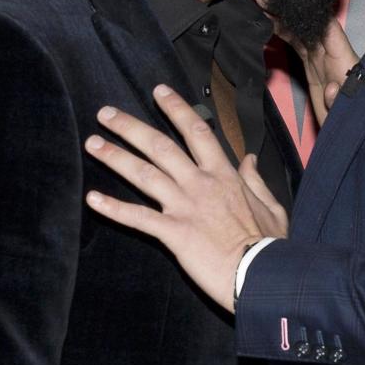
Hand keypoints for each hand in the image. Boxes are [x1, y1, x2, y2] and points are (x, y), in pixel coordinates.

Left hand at [84, 85, 288, 312]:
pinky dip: (113, 208)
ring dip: (115, 157)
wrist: (261, 273)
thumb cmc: (269, 243)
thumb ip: (255, 180)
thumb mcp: (271, 205)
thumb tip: (249, 159)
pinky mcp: (173, 232)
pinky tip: (93, 199)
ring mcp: (184, 206)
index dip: (176, 108)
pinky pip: (138, 217)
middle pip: (160, 145)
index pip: (196, 131)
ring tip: (92, 143)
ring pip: (144, 173)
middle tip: (105, 113)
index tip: (158, 91)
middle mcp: (200, 184)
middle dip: (130, 126)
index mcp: (224, 174)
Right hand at [259, 0, 358, 125]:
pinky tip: (269, 21)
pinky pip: (297, 45)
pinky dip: (283, 32)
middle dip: (292, 7)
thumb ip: (341, 102)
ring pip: (301, 31)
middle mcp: (332, 55)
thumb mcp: (351, 111)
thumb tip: (331, 90)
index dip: (313, 11)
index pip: (330, 29)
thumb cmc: (357, 115)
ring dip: (284, 16)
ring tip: (264, 2)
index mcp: (344, 61)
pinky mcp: (312, 67)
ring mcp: (321, 60)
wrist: (355, 131)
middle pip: (310, 24)